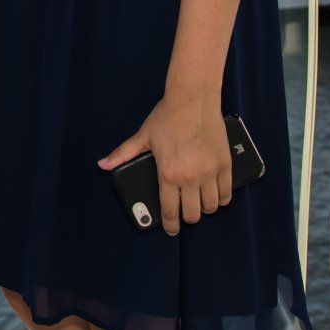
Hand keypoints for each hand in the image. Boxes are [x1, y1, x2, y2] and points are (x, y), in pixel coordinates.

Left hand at [98, 94, 231, 236]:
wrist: (193, 99)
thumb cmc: (167, 116)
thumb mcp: (143, 136)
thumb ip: (123, 154)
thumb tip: (103, 165)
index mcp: (168, 174)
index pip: (170, 211)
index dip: (170, 225)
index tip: (170, 230)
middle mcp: (190, 177)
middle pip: (193, 214)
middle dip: (187, 218)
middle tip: (184, 212)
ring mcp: (210, 172)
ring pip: (211, 206)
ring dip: (205, 208)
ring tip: (199, 202)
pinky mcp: (225, 165)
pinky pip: (226, 193)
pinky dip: (221, 198)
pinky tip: (215, 195)